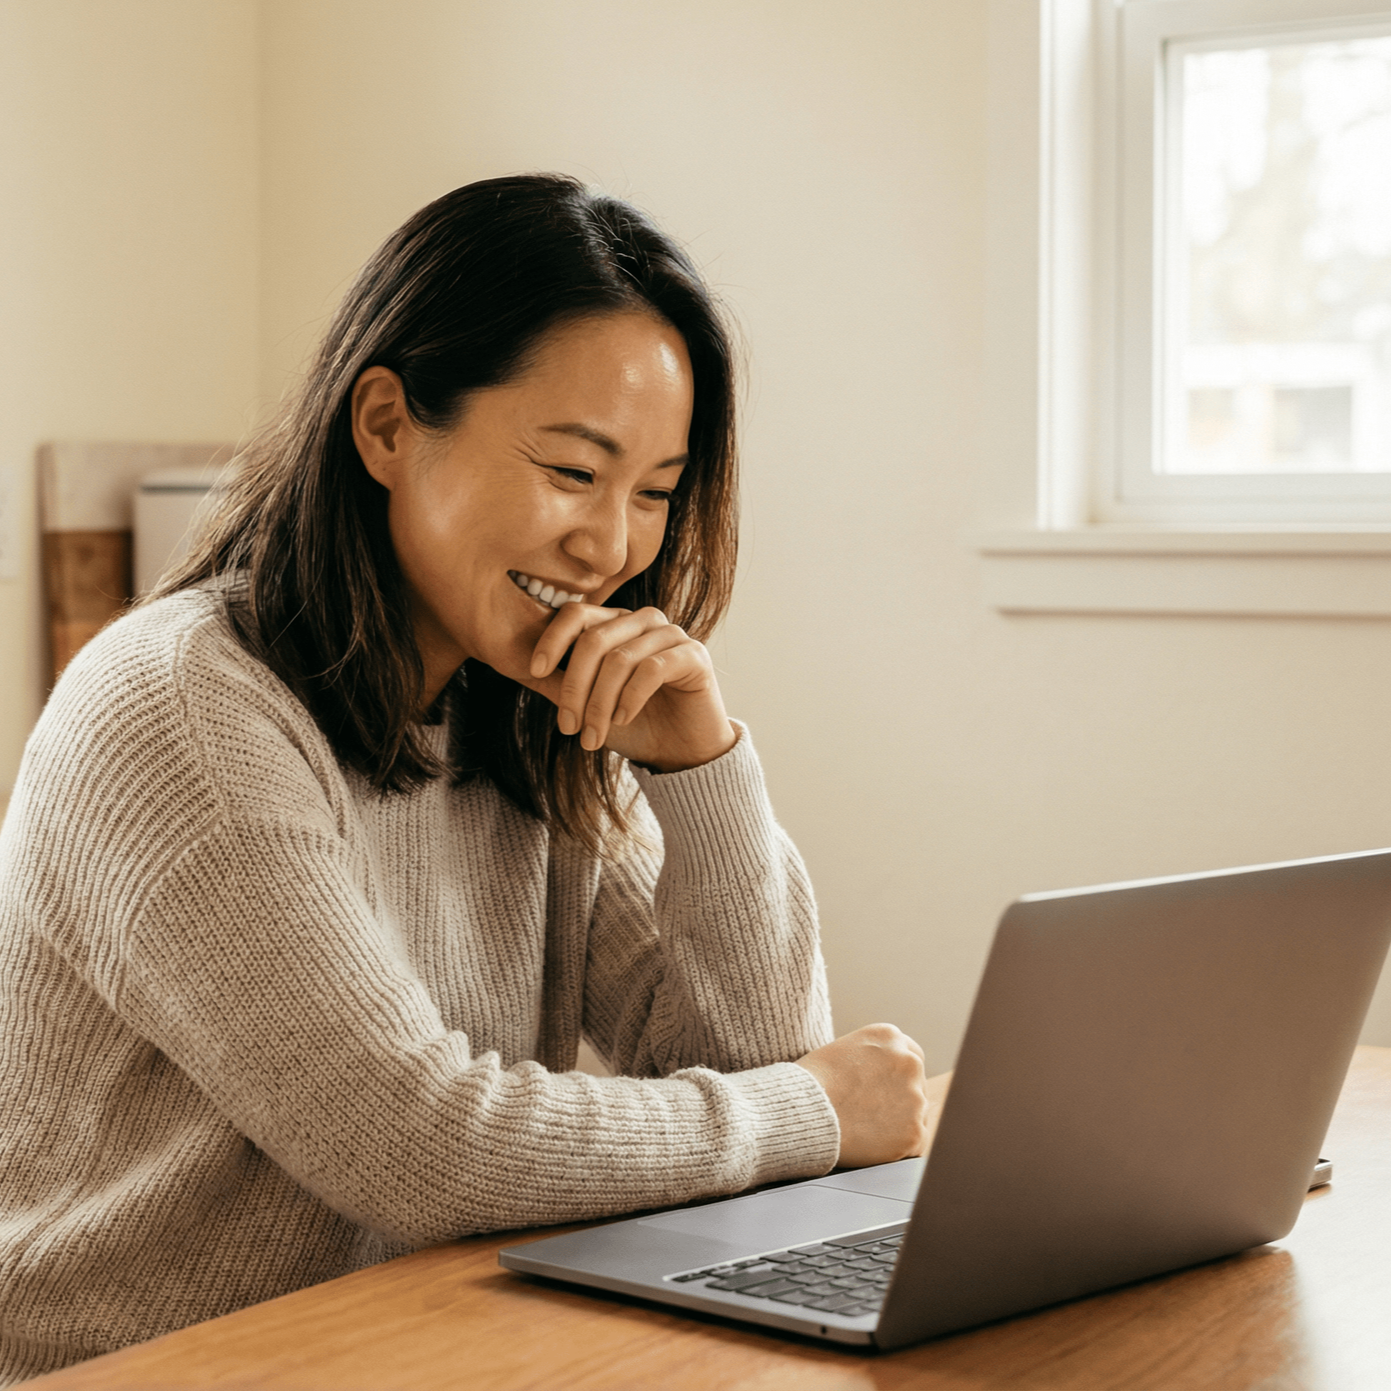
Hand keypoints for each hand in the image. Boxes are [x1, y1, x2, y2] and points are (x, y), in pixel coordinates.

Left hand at [520, 603, 737, 772]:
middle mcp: (644, 621)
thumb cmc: (634, 725)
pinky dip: (630, 698)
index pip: (576, 614)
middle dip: (574, 687)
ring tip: (592, 738)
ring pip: (620, 659)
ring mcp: (672, 635)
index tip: (535, 671)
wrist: (681, 753)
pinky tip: (622, 720)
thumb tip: (514, 667)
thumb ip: (556, 682)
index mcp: (616, 624)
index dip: (552, 639)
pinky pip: (652, 669)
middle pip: (594, 640)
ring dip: (599, 704)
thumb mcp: (586, 704)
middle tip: (568, 727)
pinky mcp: (694, 656)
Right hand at [794, 1024, 932, 1168]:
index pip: (909, 1057)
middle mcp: (909, 1062)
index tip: (882, 1092)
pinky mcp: (915, 1132)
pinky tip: (871, 1145)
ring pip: (915, 1115)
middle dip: (898, 1101)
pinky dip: (897, 1149)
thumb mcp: (842, 1051)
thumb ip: (871, 1059)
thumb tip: (881, 1080)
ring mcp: (915, 1098)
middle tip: (869, 1115)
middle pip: (915, 1086)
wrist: (802, 1113)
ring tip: (863, 1129)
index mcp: (890, 1036)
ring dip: (897, 1124)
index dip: (895, 1078)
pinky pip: (913, 1144)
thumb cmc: (809, 1084)